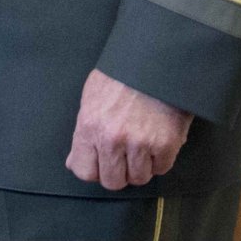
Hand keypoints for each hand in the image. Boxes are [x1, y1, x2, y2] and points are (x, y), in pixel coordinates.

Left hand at [65, 69, 192, 189]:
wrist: (157, 59)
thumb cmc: (122, 75)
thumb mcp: (92, 97)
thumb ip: (83, 131)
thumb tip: (74, 161)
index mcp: (90, 125)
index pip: (84, 171)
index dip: (94, 169)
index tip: (101, 162)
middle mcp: (112, 138)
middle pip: (112, 181)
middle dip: (118, 172)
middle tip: (124, 155)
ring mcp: (140, 143)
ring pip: (139, 178)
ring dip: (141, 166)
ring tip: (142, 143)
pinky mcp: (166, 144)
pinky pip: (161, 169)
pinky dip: (161, 158)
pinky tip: (158, 139)